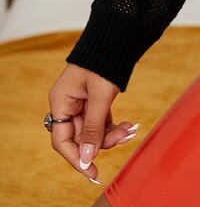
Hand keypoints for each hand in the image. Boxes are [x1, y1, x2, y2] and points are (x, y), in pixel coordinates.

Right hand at [47, 62, 138, 184]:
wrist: (119, 35)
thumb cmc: (106, 61)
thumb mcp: (100, 96)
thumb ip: (93, 128)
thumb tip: (87, 159)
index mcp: (61, 101)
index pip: (62, 141)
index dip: (77, 158)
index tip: (93, 171)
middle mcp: (68, 104)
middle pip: (80, 137)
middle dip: (103, 141)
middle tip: (125, 136)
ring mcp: (81, 102)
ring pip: (93, 131)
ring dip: (111, 134)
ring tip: (130, 129)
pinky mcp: (94, 100)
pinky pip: (101, 121)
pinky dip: (113, 125)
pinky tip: (128, 125)